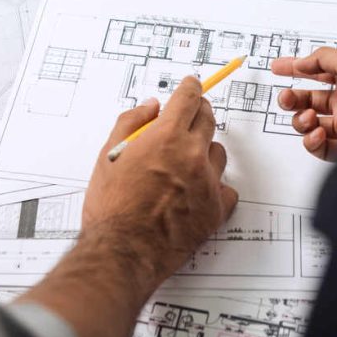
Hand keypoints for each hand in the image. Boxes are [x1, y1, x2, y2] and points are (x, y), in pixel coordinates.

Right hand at [82, 76, 238, 287]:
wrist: (122, 251)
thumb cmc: (112, 208)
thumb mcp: (109, 155)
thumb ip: (131, 123)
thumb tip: (150, 106)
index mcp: (166, 137)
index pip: (188, 98)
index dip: (190, 87)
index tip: (191, 85)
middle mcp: (192, 155)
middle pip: (208, 118)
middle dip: (197, 113)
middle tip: (186, 118)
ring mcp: (208, 183)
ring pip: (217, 152)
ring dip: (203, 151)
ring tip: (183, 164)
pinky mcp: (216, 209)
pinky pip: (226, 188)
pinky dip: (214, 186)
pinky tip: (196, 192)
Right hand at [271, 47, 336, 160]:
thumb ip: (321, 58)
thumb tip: (300, 62)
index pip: (314, 73)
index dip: (294, 70)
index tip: (278, 68)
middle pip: (308, 100)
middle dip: (292, 98)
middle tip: (287, 97)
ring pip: (310, 124)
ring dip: (300, 120)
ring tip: (307, 115)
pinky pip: (320, 147)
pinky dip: (312, 140)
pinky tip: (317, 131)